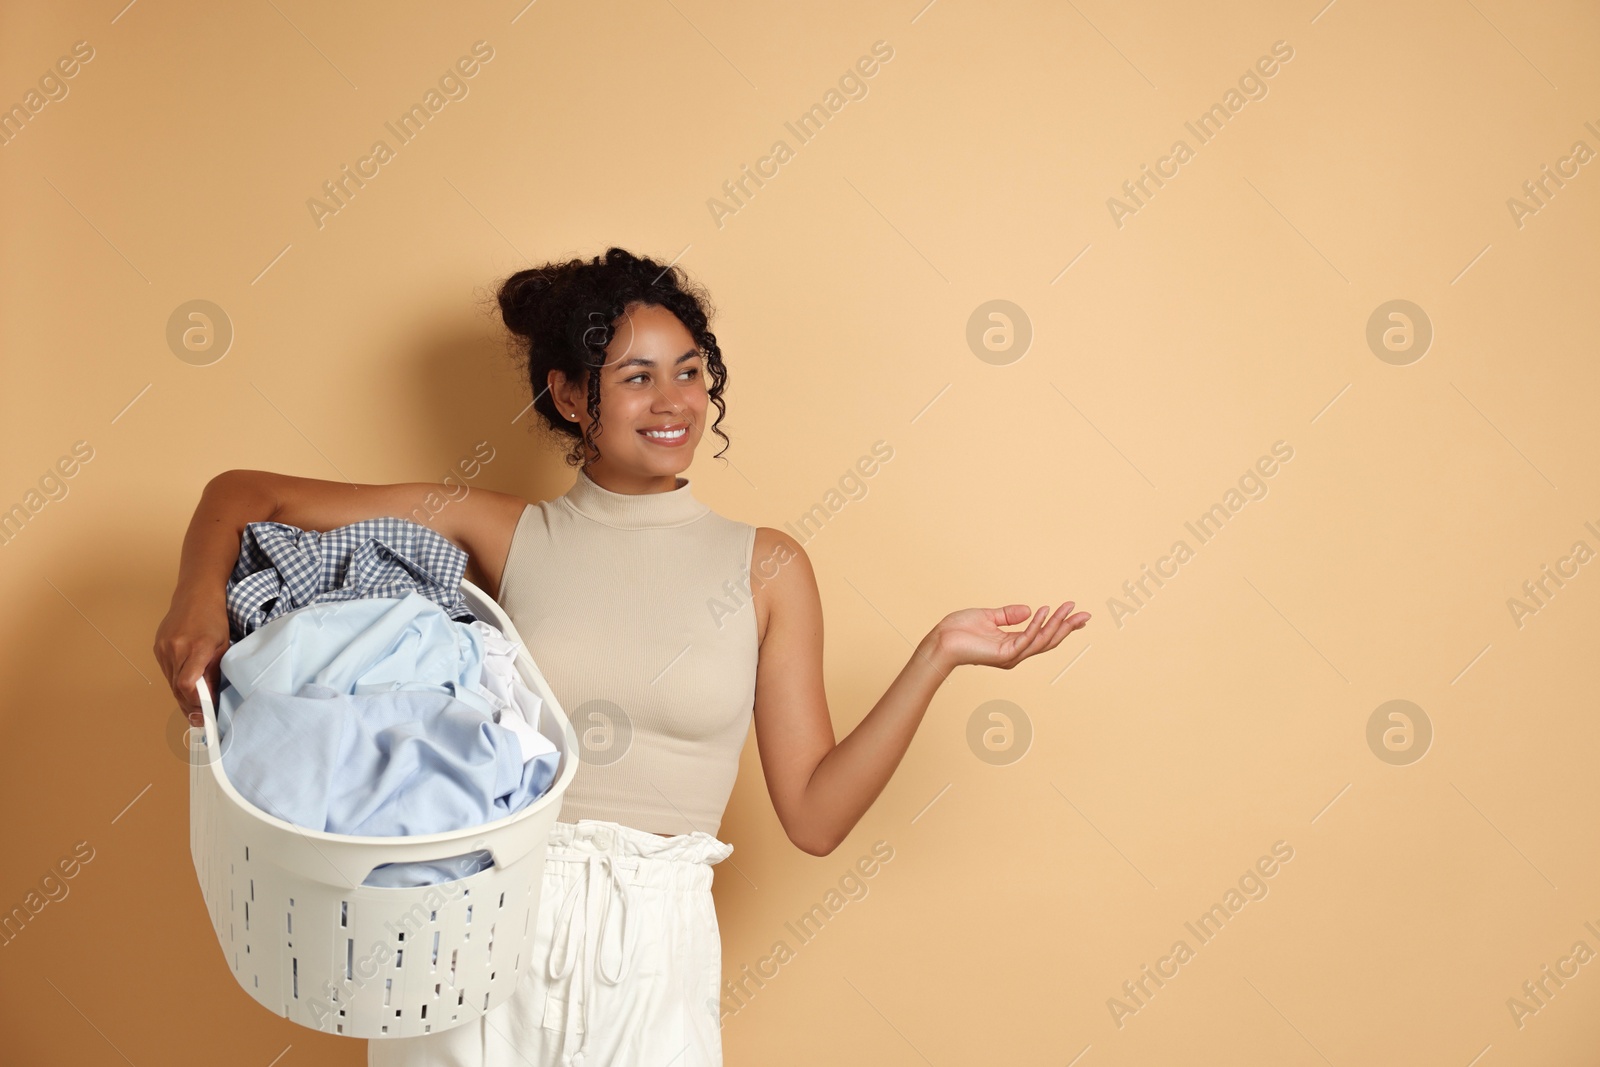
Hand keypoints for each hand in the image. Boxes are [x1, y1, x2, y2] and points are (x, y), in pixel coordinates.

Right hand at [153, 594, 230, 725]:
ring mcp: (164, 648)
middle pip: (177, 688)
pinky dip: (176, 682)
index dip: (194, 703)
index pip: (187, 685)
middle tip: (198, 720)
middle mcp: (176, 649)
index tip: (204, 714)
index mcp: (197, 648)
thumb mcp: (223, 646)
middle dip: (188, 706)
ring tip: (193, 708)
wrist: (195, 596)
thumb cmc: (214, 619)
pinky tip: (186, 688)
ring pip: (170, 683)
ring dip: (182, 697)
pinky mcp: (158, 648)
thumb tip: (210, 700)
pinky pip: (167, 672)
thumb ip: (214, 673)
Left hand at [927, 602, 1089, 671]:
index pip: (1043, 635)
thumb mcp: (988, 616)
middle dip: (1068, 627)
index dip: (1061, 625)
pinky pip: (1026, 639)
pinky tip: (1044, 611)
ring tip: (1068, 608)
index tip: (1077, 615)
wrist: (941, 640)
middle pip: (1049, 640)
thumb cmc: (959, 630)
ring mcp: (1011, 655)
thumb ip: (1009, 615)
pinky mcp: (1004, 654)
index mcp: (1013, 644)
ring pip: (1042, 641)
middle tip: (1085, 614)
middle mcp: (1016, 653)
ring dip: (1057, 624)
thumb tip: (1030, 609)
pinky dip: (1037, 624)